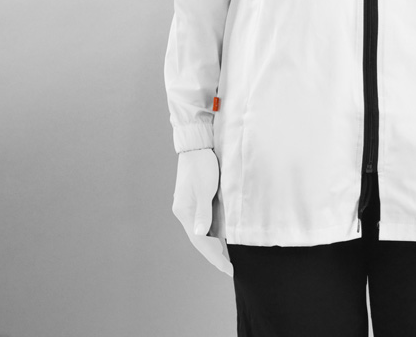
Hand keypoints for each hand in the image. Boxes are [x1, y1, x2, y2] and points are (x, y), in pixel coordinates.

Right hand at [172, 148, 233, 275]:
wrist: (196, 146)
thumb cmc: (201, 165)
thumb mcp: (204, 188)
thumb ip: (204, 212)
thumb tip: (201, 234)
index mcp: (185, 211)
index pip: (200, 241)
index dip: (214, 256)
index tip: (227, 268)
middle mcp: (185, 212)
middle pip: (200, 239)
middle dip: (214, 254)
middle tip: (229, 268)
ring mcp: (190, 207)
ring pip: (203, 232)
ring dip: (214, 245)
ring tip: (227, 257)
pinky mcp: (196, 200)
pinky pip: (205, 222)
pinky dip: (213, 232)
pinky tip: (221, 237)